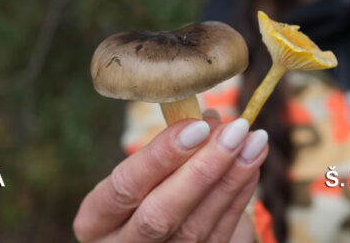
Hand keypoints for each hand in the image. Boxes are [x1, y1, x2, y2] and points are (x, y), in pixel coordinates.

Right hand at [73, 110, 268, 241]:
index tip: (198, 125)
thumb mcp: (141, 174)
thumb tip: (209, 119)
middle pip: (159, 215)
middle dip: (202, 169)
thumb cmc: (143, 193)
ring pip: (193, 228)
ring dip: (230, 180)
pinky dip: (237, 199)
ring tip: (255, 142)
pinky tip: (250, 167)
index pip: (125, 186)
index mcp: (95, 219)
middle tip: (235, 130)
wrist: (153, 237)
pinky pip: (217, 236)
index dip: (161, 156)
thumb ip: (168, 149)